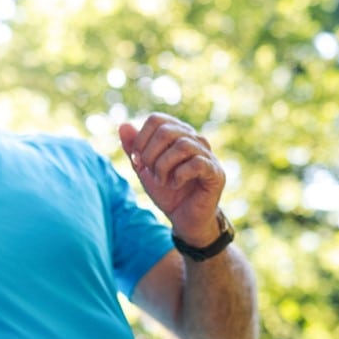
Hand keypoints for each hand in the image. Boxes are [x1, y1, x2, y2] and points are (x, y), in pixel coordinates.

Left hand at [119, 113, 226, 245]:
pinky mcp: (215, 172)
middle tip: (151, 174)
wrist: (184, 218)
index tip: (138, 162)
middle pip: (166, 131)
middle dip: (150, 155)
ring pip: (182, 145)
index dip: (141, 140)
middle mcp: (195, 139)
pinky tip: (175, 184)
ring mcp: (207, 154)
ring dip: (164, 166)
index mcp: (178, 133)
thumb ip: (134, 148)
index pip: (156, 120)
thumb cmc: (167, 192)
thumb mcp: (145, 169)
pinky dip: (179, 175)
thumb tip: (123, 125)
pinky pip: (196, 163)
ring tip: (162, 181)